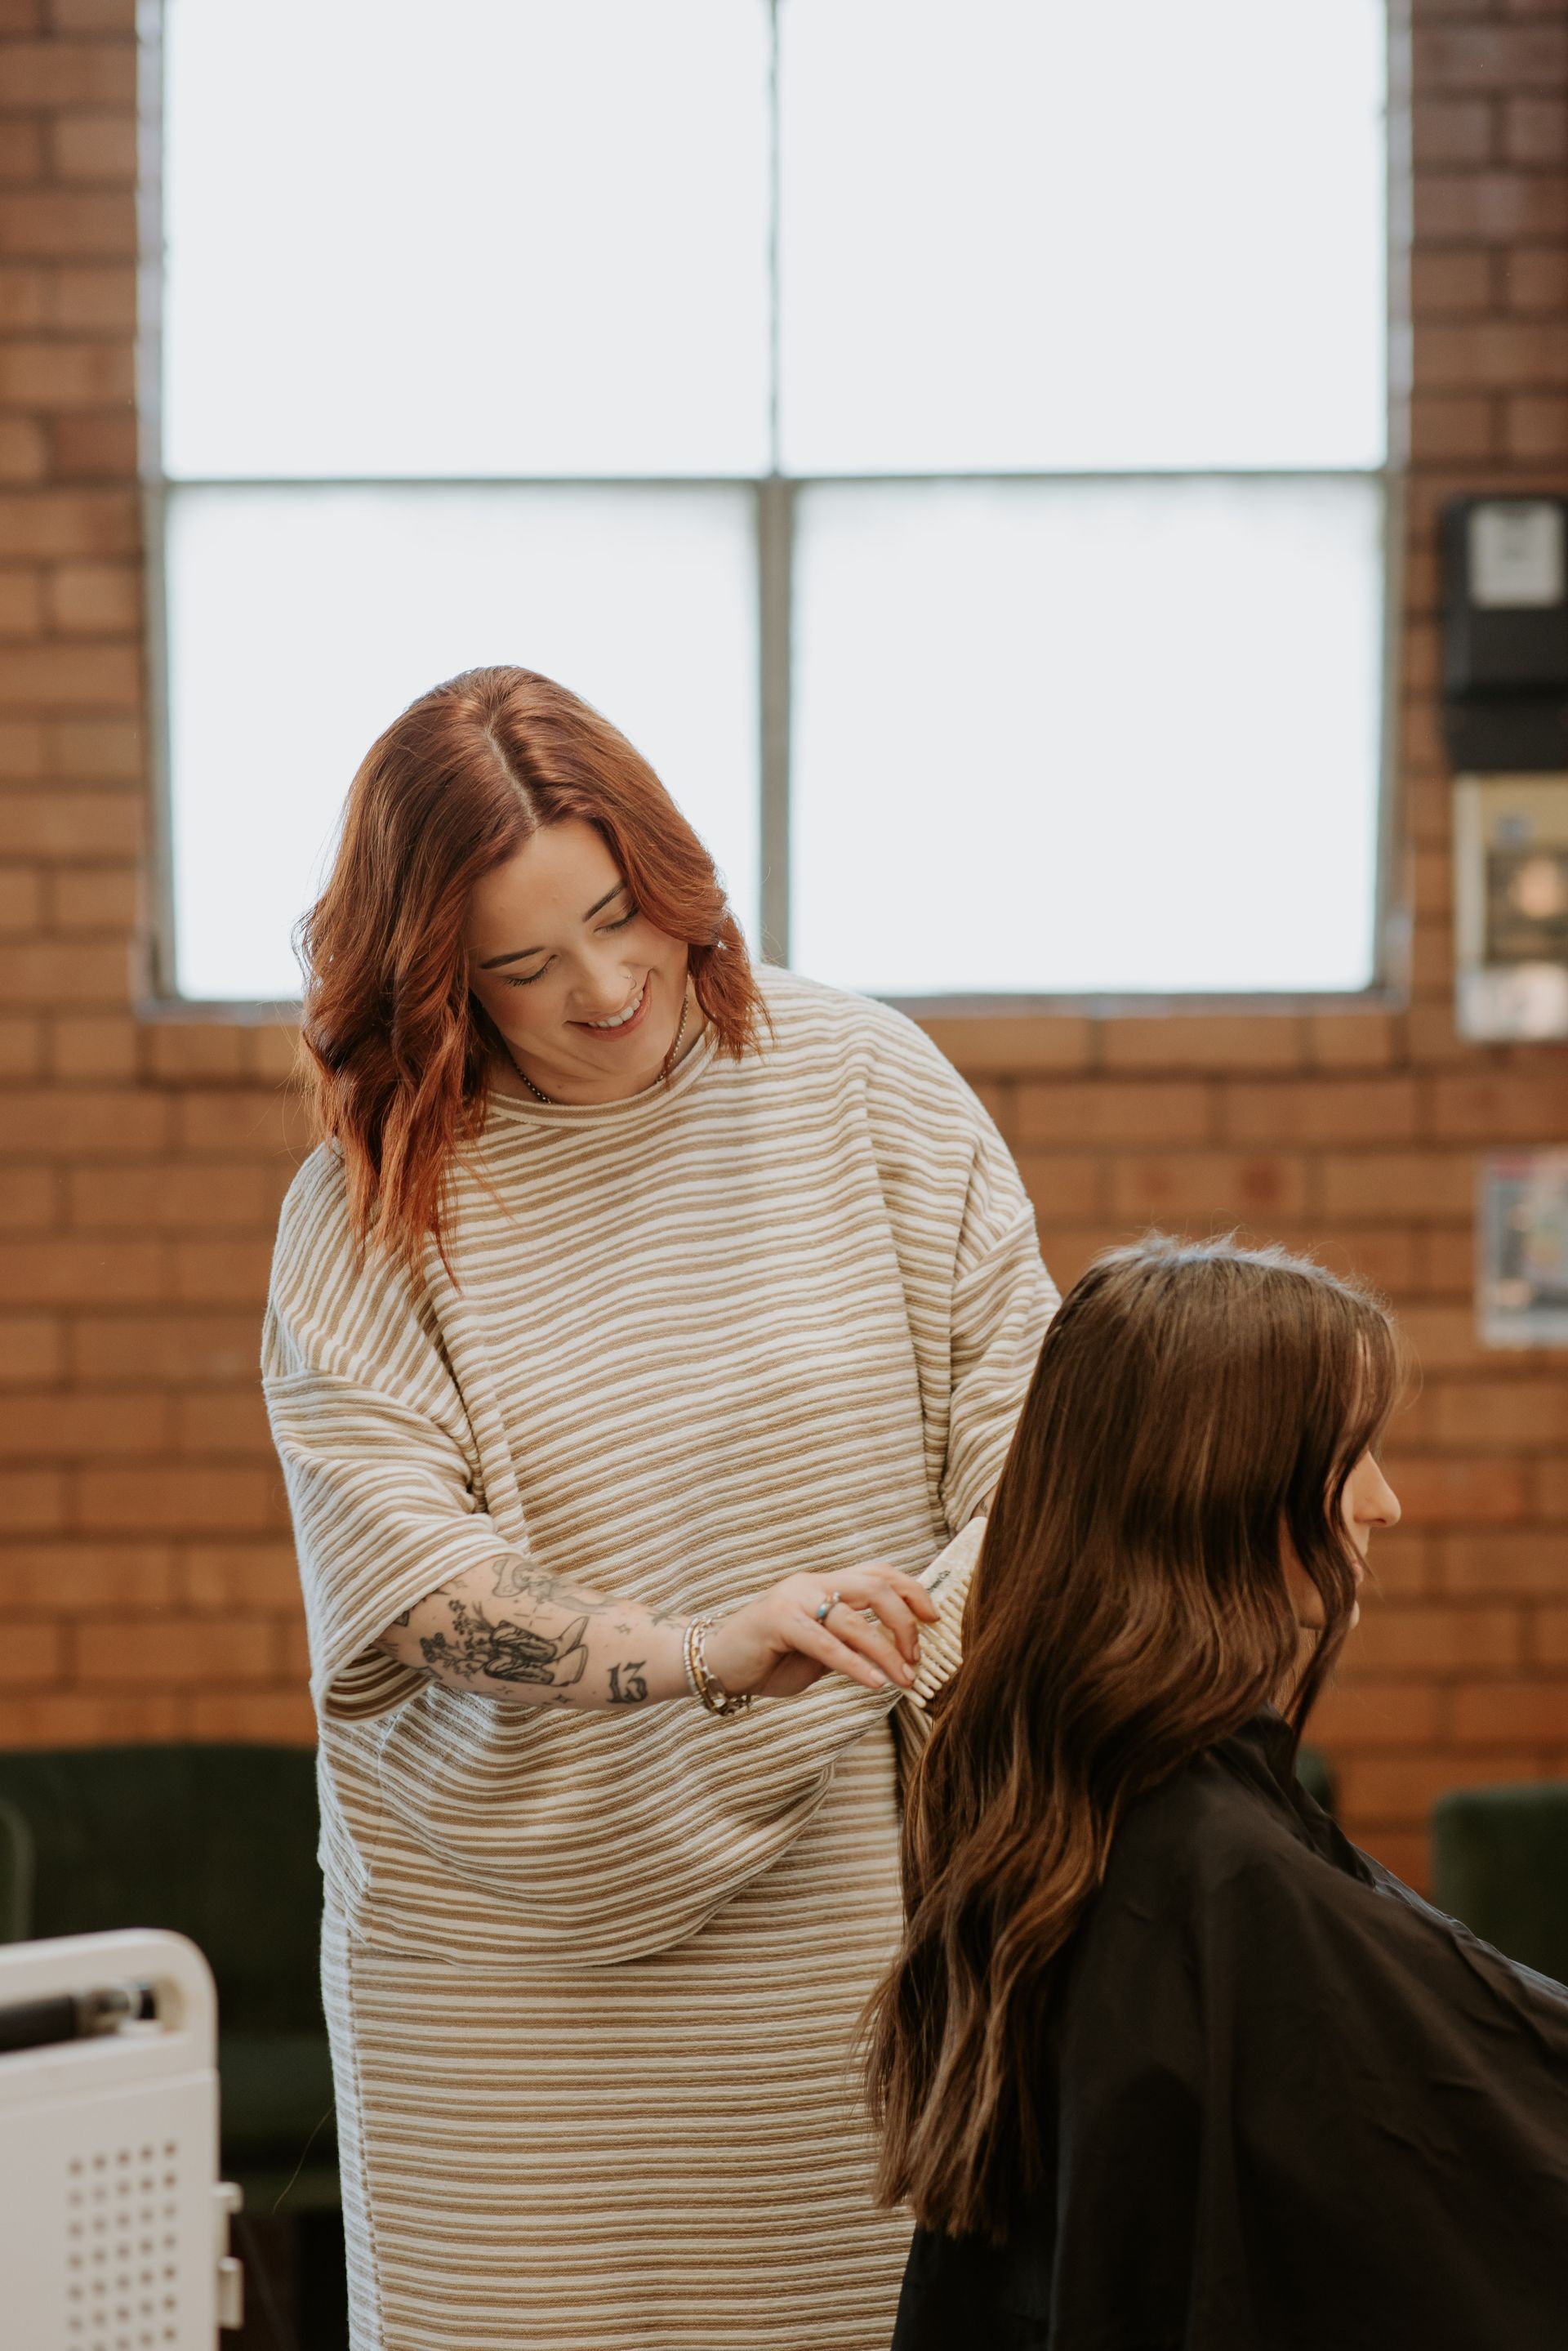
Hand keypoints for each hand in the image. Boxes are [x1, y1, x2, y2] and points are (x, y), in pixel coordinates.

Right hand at [701, 1566, 939, 1700]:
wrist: (715, 1664)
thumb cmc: (770, 1660)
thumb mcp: (820, 1651)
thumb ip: (850, 1643)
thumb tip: (897, 1655)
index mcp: (824, 1583)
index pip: (879, 1574)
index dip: (912, 1591)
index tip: (935, 1619)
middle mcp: (812, 1584)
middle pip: (875, 1587)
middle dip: (904, 1623)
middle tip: (916, 1658)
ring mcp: (794, 1599)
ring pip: (854, 1618)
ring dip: (886, 1652)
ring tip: (904, 1679)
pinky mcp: (777, 1621)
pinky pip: (826, 1643)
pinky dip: (855, 1664)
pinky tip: (874, 1683)